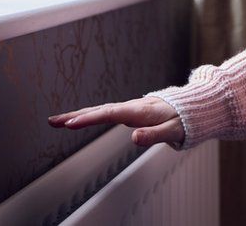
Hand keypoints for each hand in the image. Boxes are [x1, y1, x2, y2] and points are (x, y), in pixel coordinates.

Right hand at [48, 96, 183, 146]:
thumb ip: (154, 135)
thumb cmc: (184, 120)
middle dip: (76, 116)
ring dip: (79, 115)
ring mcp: (129, 108)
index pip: (110, 114)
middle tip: (53, 122)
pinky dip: (90, 115)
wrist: (192, 108)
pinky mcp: (129, 111)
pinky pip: (105, 112)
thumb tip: (133, 138)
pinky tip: (78, 119)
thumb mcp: (173, 131)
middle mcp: (132, 107)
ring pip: (100, 110)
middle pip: (99, 110)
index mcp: (140, 111)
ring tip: (58, 121)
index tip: (72, 123)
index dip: (90, 118)